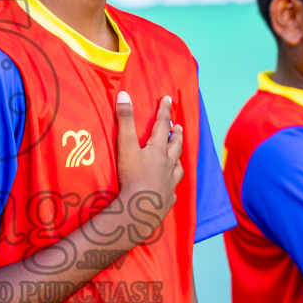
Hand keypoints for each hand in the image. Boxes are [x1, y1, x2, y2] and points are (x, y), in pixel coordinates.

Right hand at [115, 91, 184, 241]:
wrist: (141, 208)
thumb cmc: (132, 176)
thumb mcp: (125, 145)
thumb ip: (124, 120)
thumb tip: (124, 94)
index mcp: (157, 150)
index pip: (162, 125)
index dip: (164, 111)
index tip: (167, 99)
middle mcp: (167, 164)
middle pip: (175, 145)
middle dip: (175, 134)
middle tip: (178, 127)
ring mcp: (169, 182)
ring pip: (177, 167)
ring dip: (177, 159)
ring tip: (177, 156)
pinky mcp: (167, 198)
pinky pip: (172, 189)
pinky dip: (171, 185)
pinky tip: (169, 187)